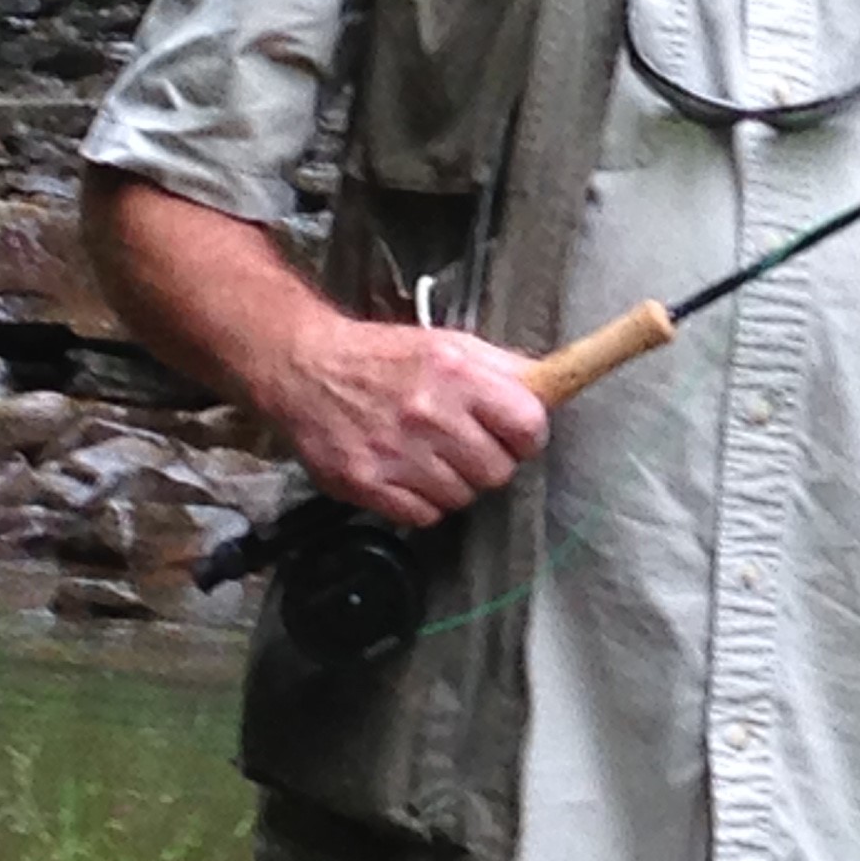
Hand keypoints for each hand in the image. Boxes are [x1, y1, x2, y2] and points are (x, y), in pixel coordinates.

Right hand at [263, 310, 550, 530]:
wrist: (306, 369)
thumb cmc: (381, 357)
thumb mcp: (449, 344)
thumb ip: (503, 368)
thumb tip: (553, 384)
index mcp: (455, 373)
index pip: (529, 425)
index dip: (527, 434)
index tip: (515, 433)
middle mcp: (428, 413)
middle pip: (499, 471)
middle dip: (489, 461)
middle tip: (466, 444)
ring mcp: (397, 453)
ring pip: (463, 497)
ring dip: (454, 482)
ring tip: (430, 454)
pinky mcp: (368, 484)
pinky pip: (425, 516)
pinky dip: (421, 502)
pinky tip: (408, 473)